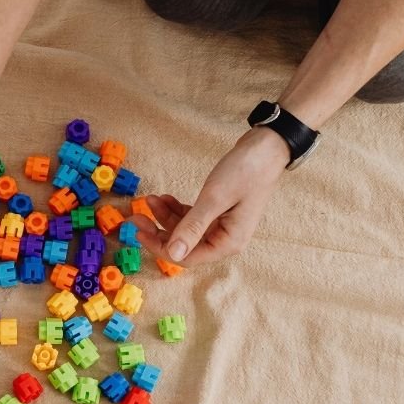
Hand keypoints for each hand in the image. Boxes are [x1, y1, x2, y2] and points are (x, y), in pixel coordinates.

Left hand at [131, 129, 288, 266]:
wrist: (267, 146)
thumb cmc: (246, 171)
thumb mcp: (214, 198)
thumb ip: (192, 227)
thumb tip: (173, 254)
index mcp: (228, 242)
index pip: (187, 257)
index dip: (160, 247)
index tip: (138, 232)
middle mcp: (225, 239)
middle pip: (184, 245)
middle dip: (158, 231)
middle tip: (136, 216)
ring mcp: (222, 226)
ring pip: (185, 230)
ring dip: (165, 217)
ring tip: (150, 199)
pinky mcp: (218, 212)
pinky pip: (191, 218)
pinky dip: (176, 209)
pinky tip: (163, 198)